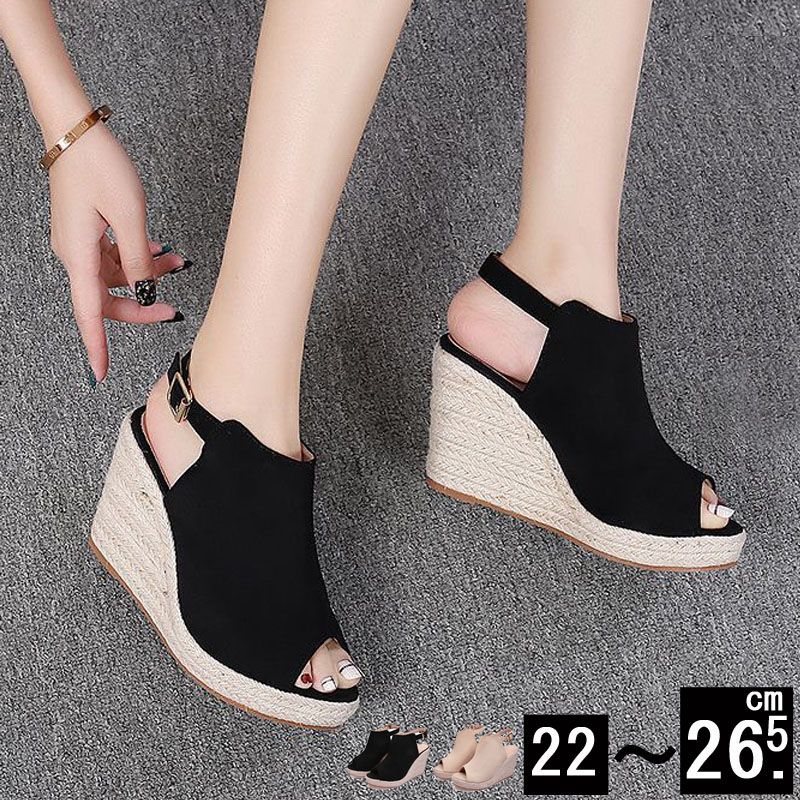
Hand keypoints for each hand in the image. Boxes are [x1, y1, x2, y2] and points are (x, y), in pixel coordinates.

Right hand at [48, 122, 183, 381]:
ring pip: (115, 276)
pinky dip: (137, 257)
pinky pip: (113, 256)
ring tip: (178, 263)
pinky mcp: (86, 230)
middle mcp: (74, 253)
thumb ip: (138, 259)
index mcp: (78, 255)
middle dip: (142, 305)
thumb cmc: (100, 165)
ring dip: (147, 275)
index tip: (100, 373)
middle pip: (107, 299)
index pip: (90, 312)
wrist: (75, 129)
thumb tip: (143, 290)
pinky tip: (159, 251)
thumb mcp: (130, 215)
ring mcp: (79, 242)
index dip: (97, 345)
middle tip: (174, 309)